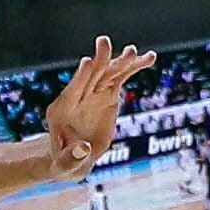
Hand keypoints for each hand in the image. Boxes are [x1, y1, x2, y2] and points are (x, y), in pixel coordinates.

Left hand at [44, 42, 151, 176]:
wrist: (71, 157)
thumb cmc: (65, 165)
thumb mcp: (65, 167)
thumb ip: (72, 158)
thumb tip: (83, 149)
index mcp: (61, 112)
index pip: (71, 92)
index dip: (80, 77)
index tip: (88, 61)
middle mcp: (77, 98)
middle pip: (89, 77)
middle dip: (99, 61)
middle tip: (104, 42)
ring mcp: (92, 93)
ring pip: (108, 74)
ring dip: (120, 62)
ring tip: (134, 52)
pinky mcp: (106, 94)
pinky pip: (120, 77)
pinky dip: (133, 68)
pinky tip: (149, 57)